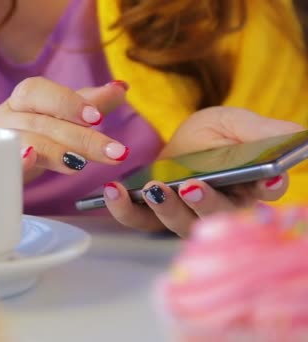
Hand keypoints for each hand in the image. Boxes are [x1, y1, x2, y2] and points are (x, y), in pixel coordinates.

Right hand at [0, 77, 130, 181]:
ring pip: (25, 142)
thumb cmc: (28, 137)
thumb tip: (121, 87)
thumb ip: (87, 104)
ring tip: (81, 163)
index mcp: (21, 100)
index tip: (97, 117)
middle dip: (81, 137)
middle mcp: (4, 118)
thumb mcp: (58, 119)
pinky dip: (16, 161)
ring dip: (55, 150)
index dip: (67, 102)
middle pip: (42, 122)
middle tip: (116, 153)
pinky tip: (28, 159)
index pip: (38, 91)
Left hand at [104, 107, 304, 236]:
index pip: (265, 192)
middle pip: (219, 216)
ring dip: (168, 208)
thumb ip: (262, 132)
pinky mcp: (154, 213)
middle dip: (208, 203)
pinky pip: (139, 220)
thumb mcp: (236, 123)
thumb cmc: (215, 134)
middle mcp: (220, 207)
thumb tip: (296, 138)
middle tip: (193, 187)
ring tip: (155, 189)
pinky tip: (113, 190)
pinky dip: (124, 209)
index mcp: (250, 186)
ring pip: (180, 223)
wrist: (182, 139)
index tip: (264, 180)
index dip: (267, 188)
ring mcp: (185, 214)